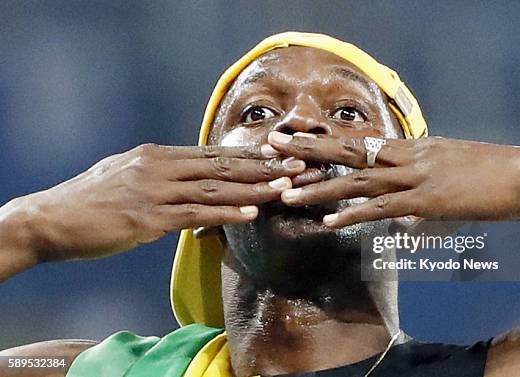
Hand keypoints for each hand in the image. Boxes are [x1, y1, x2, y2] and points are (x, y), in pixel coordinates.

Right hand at [6, 143, 304, 261]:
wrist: (51, 219)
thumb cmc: (91, 200)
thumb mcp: (128, 176)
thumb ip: (162, 176)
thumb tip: (189, 181)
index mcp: (158, 156)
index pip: (213, 153)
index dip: (249, 155)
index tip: (279, 154)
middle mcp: (161, 167)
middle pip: (222, 166)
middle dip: (264, 167)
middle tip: (298, 165)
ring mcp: (156, 191)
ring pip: (216, 188)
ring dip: (255, 189)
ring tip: (287, 187)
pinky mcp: (148, 218)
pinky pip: (195, 214)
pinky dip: (226, 214)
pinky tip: (251, 214)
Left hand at [268, 131, 519, 227]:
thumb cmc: (491, 173)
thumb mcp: (449, 170)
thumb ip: (420, 186)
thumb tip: (403, 209)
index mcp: (410, 148)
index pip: (357, 142)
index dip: (323, 140)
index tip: (294, 138)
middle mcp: (406, 157)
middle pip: (348, 151)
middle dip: (308, 150)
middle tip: (273, 147)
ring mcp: (415, 177)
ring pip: (357, 181)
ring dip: (321, 188)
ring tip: (288, 193)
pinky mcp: (427, 200)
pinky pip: (383, 208)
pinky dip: (355, 214)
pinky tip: (331, 222)